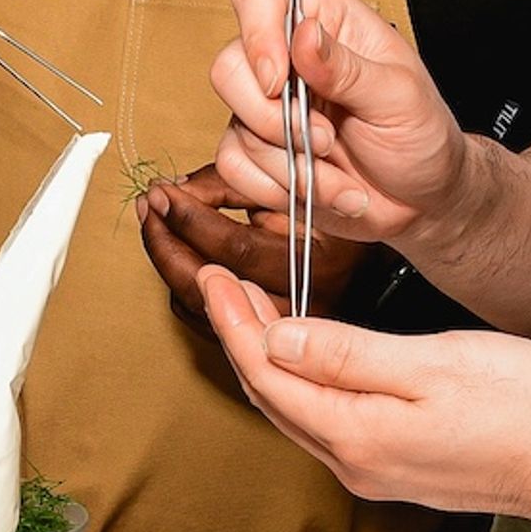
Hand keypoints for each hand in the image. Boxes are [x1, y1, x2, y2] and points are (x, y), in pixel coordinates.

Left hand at [135, 168, 368, 329]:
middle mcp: (301, 308)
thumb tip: (180, 191)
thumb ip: (241, 185)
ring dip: (167, 264)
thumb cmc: (346, 221)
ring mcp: (282, 336)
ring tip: (155, 225)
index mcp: (317, 265)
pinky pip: (207, 323)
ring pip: (200, 310)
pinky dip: (183, 288)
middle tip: (148, 209)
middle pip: (206, 288)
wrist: (382, 271)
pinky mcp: (265, 347)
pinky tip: (177, 256)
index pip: (234, 248)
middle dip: (164, 244)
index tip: (162, 192)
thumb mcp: (304, 187)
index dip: (188, 218)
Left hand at [194, 263, 530, 518]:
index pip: (268, 374)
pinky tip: (309, 354)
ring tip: (254, 309)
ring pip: (297, 411)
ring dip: (269, 361)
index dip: (234, 322)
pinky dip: (304, 384)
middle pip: (272, 397)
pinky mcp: (398, 469)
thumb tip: (277, 340)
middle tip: (223, 283)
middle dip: (241, 337)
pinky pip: (327, 423)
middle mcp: (356, 465)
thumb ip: (347, 355)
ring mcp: (376, 472)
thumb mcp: (435, 364)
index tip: (214, 277)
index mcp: (358, 435)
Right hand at [205, 0, 471, 251]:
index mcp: (326, 24)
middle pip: (229, 68)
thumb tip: (302, 34)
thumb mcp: (399, 97)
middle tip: (324, 141)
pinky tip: (317, 194)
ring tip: (341, 182)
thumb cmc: (421, 136)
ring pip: (236, 127)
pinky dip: (273, 189)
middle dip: (271, 119)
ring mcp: (268, 108)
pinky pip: (233, 167)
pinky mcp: (259, 154)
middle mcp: (288, 60)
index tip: (278, 80)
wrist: (422, 202)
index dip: (256, 33)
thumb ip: (347, 68)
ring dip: (289, 167)